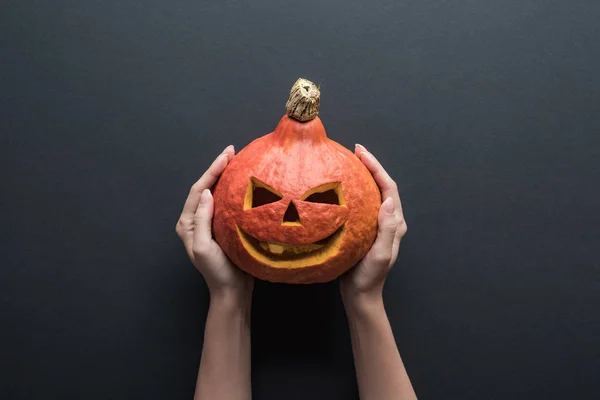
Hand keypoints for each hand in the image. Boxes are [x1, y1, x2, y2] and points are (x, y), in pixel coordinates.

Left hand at [176, 145, 253, 301]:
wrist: (231, 291)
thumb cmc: (217, 272)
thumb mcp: (203, 247)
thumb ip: (202, 220)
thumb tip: (207, 192)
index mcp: (188, 223)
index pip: (199, 190)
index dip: (211, 170)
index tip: (226, 155)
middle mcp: (196, 220)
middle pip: (206, 187)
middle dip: (218, 168)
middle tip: (232, 151)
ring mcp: (210, 223)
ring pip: (216, 193)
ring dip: (225, 176)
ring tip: (237, 161)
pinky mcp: (222, 227)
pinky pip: (226, 203)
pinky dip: (233, 190)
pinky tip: (243, 183)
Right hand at [340, 144, 406, 306]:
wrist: (360, 295)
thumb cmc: (369, 277)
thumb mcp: (380, 254)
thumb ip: (386, 228)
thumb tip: (389, 200)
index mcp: (395, 223)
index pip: (389, 188)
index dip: (377, 168)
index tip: (361, 153)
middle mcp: (388, 220)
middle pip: (382, 185)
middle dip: (370, 165)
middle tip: (355, 150)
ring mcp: (376, 224)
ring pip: (372, 192)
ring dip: (363, 175)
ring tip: (348, 161)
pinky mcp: (365, 228)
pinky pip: (361, 202)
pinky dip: (354, 189)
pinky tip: (340, 186)